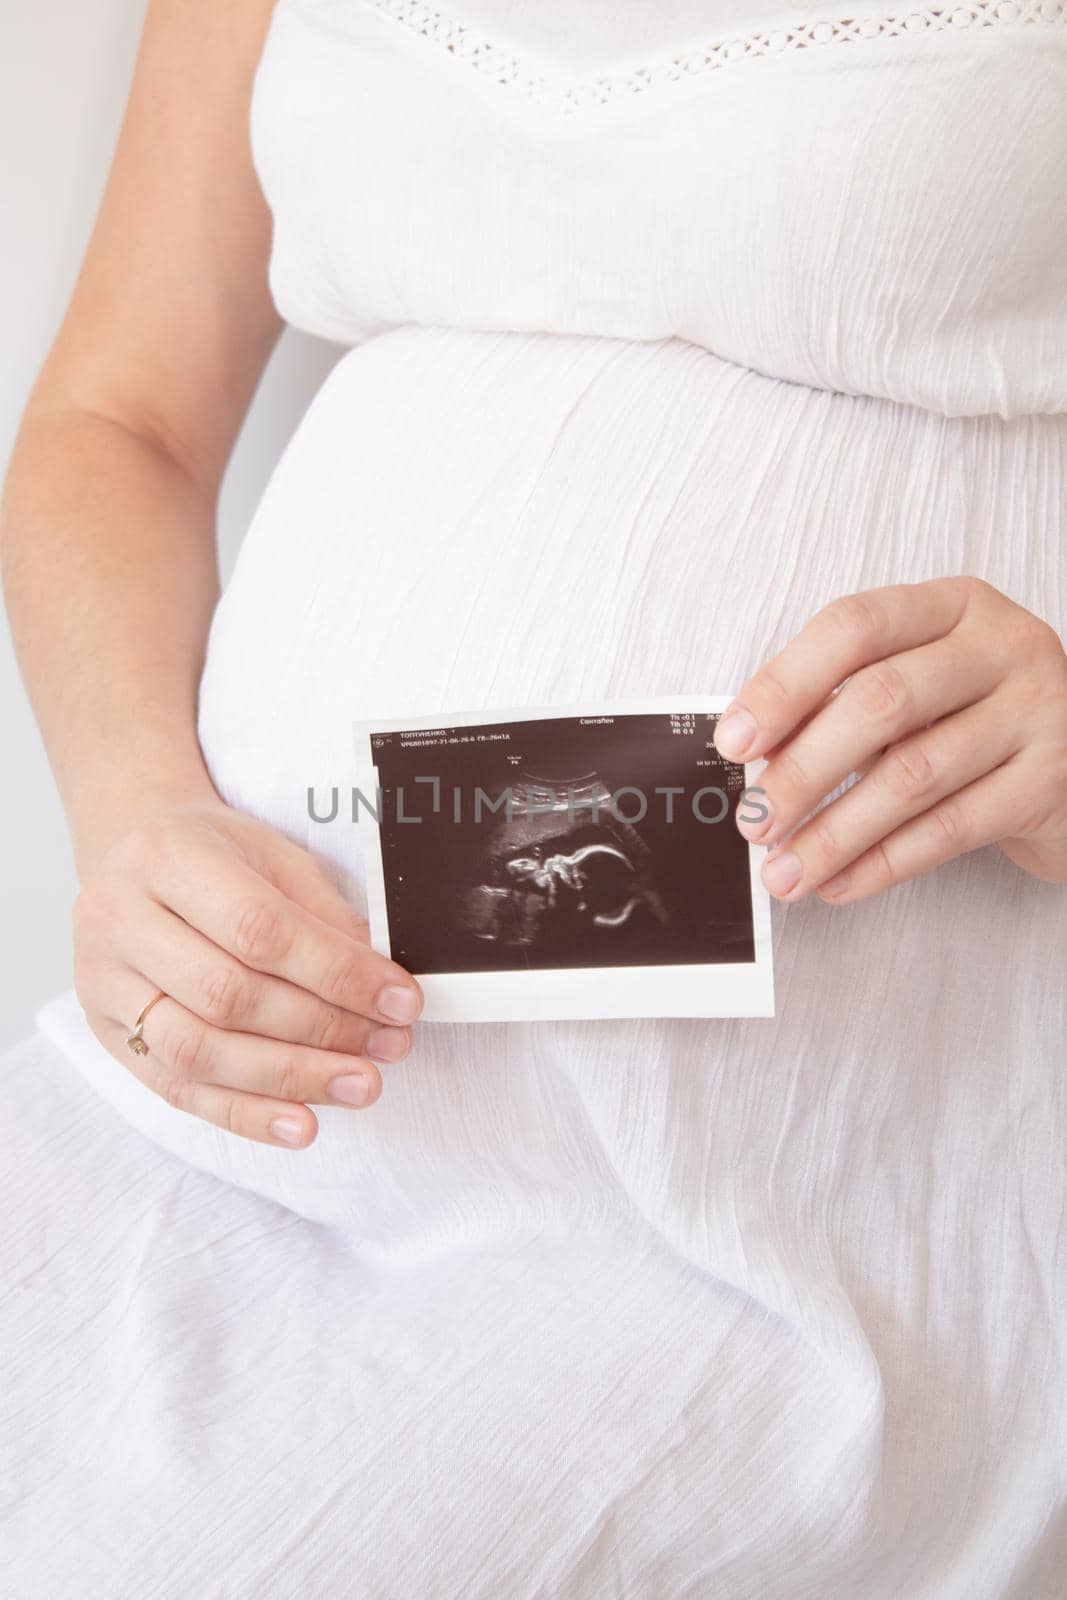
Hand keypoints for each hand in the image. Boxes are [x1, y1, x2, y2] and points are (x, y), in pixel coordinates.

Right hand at [73, 798, 422, 1146]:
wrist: (136, 862)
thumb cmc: (215, 857)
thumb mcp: (275, 857)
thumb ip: (324, 915)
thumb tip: (381, 983)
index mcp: (166, 859)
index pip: (259, 929)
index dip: (336, 972)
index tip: (399, 1000)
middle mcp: (119, 921)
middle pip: (228, 996)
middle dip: (321, 1029)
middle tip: (388, 1047)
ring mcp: (104, 983)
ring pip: (198, 1052)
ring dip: (289, 1079)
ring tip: (358, 1086)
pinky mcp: (106, 1035)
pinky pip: (177, 1090)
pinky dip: (245, 1114)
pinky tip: (302, 1125)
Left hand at [714, 578, 1066, 903]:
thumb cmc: (976, 720)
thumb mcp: (918, 688)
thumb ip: (844, 704)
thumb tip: (756, 757)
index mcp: (952, 606)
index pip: (854, 627)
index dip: (785, 684)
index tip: (733, 742)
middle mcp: (1001, 646)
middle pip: (880, 702)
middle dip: (802, 771)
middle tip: (753, 821)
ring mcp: (1037, 711)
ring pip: (913, 775)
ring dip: (834, 832)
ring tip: (785, 871)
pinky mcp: (1051, 781)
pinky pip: (951, 829)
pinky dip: (883, 862)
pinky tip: (839, 883)